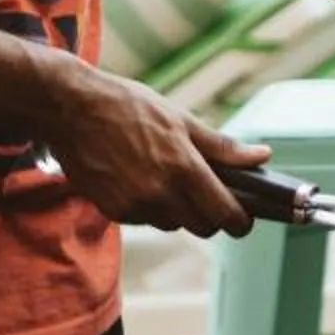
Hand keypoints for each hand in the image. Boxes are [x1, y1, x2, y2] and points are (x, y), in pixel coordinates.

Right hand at [50, 65, 266, 238]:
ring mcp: (135, 206)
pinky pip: (145, 220)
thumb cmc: (129, 106)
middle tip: (208, 194)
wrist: (72, 109)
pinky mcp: (113, 212)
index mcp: (184, 167)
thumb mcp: (181, 119)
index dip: (240, 221)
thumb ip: (222, 146)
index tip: (243, 219)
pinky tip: (141, 180)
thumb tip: (261, 156)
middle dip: (211, 216)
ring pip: (173, 224)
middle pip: (203, 227)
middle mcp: (160, 192)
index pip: (225, 214)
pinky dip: (151, 208)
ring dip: (179, 211)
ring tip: (167, 177)